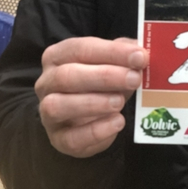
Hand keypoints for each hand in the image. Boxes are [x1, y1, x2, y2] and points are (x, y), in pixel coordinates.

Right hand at [35, 36, 146, 157]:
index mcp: (58, 56)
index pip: (80, 49)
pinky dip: (96, 131)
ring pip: (58, 106)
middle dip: (104, 76)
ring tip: (120, 102)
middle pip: (67, 76)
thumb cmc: (101, 83)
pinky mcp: (58, 139)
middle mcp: (47, 83)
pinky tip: (117, 122)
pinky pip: (71, 138)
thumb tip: (140, 53)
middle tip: (134, 79)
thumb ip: (125, 55)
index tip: (140, 57)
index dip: (112, 52)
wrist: (89, 119)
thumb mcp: (113, 63)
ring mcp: (47, 113)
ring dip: (93, 103)